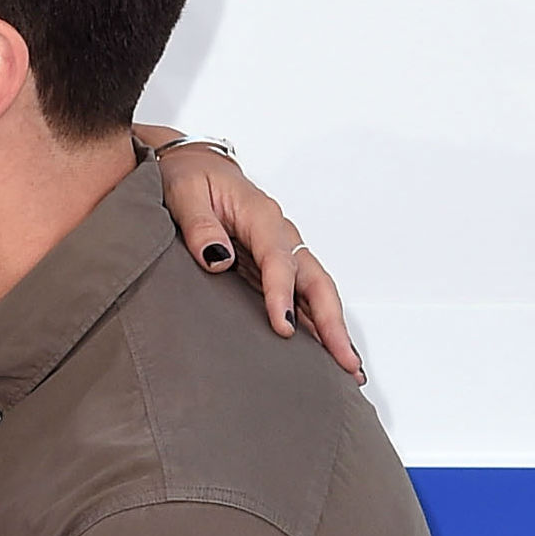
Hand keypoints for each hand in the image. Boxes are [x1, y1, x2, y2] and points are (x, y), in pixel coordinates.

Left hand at [140, 125, 363, 381]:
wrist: (195, 166)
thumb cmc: (189, 177)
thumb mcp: (185, 193)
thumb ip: (200, 225)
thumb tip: (217, 258)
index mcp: (260, 215)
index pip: (279, 258)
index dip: (283, 294)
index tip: (283, 327)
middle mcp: (281, 234)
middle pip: (315, 280)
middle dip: (331, 321)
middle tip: (342, 360)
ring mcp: (283, 250)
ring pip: (318, 292)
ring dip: (334, 329)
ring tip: (349, 369)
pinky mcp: (277, 266)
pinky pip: (305, 297)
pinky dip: (320, 325)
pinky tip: (329, 353)